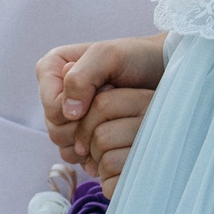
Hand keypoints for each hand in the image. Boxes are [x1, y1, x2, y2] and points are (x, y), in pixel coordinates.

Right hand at [38, 35, 166, 183]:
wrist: (161, 71)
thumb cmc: (137, 58)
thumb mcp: (108, 55)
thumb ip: (81, 78)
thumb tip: (67, 113)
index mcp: (52, 69)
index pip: (51, 107)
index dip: (76, 107)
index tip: (106, 89)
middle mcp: (56, 94)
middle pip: (56, 131)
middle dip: (86, 124)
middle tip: (114, 105)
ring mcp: (69, 117)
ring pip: (66, 147)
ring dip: (92, 140)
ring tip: (117, 119)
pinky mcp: (84, 135)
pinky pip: (80, 157)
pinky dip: (96, 152)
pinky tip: (116, 136)